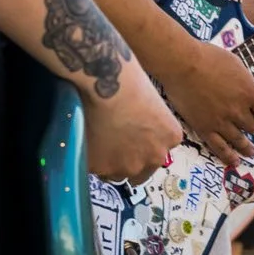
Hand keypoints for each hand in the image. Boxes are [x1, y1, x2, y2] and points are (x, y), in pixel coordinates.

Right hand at [83, 62, 182, 186]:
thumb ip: (150, 124)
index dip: (141, 148)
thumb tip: (135, 126)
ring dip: (107, 164)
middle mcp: (154, 157)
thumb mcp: (152, 103)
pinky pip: (94, 168)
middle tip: (110, 146)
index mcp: (170, 137)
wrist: (107, 83)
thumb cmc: (129, 80)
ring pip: (115, 174)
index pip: (157, 153)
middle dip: (126, 162)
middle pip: (140, 171)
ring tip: (94, 142)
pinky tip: (83, 139)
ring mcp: (129, 166)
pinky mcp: (103, 169)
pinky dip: (88, 158)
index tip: (128, 139)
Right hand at [162, 36, 253, 169]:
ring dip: (246, 147)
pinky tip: (235, 161)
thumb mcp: (237, 65)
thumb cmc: (209, 58)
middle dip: (253, 123)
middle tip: (247, 121)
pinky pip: (220, 148)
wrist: (181, 64)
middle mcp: (238, 110)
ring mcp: (221, 121)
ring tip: (250, 152)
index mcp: (249, 92)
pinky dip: (229, 156)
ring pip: (240, 140)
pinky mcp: (204, 128)